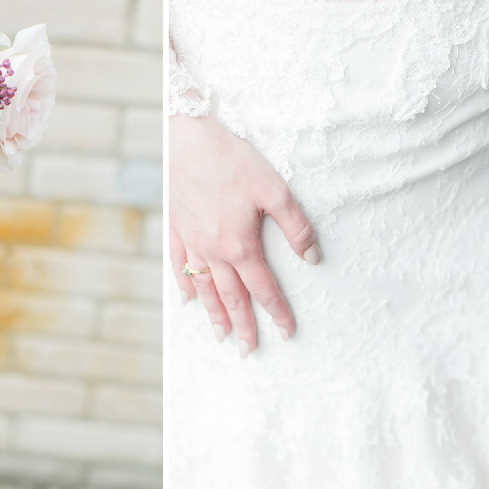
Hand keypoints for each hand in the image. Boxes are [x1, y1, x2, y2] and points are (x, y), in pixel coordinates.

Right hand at [169, 113, 319, 356]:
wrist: (185, 137)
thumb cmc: (230, 159)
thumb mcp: (273, 189)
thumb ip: (295, 226)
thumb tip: (312, 257)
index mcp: (241, 245)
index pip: (264, 288)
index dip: (277, 311)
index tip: (286, 331)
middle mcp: (214, 252)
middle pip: (232, 298)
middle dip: (243, 326)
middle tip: (249, 351)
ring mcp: (192, 243)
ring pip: (205, 289)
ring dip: (214, 315)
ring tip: (221, 336)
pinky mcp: (177, 229)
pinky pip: (180, 267)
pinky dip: (186, 287)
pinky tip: (189, 300)